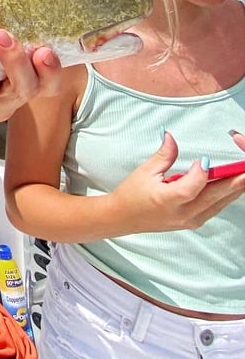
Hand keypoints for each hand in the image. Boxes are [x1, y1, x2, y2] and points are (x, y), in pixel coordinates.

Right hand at [110, 131, 244, 232]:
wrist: (124, 217)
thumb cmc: (132, 194)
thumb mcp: (145, 171)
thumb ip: (164, 155)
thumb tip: (171, 136)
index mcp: (167, 200)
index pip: (191, 187)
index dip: (201, 173)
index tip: (204, 159)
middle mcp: (183, 213)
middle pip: (214, 196)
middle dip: (232, 180)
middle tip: (243, 167)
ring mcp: (191, 220)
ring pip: (220, 203)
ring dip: (233, 188)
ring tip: (242, 173)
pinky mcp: (195, 222)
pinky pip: (216, 207)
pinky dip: (225, 195)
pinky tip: (231, 184)